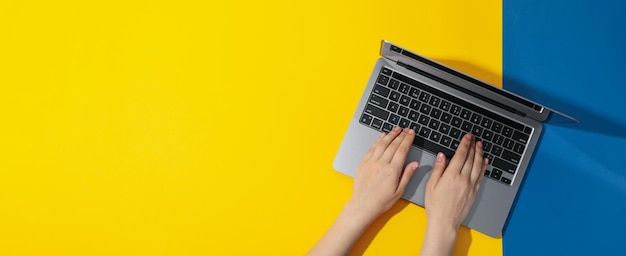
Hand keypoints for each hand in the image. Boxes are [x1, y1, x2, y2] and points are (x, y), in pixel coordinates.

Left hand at [308, 126, 418, 255]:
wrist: (363, 205)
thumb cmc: (381, 201)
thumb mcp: (399, 191)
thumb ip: (407, 176)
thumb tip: (415, 164)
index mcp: (392, 171)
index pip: (402, 150)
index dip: (407, 140)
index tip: (411, 133)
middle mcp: (381, 164)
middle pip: (393, 145)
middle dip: (401, 135)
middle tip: (406, 129)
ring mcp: (371, 162)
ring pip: (382, 144)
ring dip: (390, 135)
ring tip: (396, 129)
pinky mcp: (363, 163)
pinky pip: (372, 148)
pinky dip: (378, 141)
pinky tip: (382, 136)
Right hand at [421, 134, 487, 255]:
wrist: (445, 222)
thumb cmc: (435, 205)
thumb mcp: (431, 185)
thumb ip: (438, 169)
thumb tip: (441, 156)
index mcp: (451, 176)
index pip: (460, 155)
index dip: (464, 144)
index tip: (467, 137)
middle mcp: (463, 179)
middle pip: (470, 158)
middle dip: (472, 146)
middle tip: (474, 138)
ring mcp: (470, 186)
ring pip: (477, 166)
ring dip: (479, 154)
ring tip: (480, 146)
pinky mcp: (474, 192)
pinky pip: (480, 176)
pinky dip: (483, 167)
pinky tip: (484, 161)